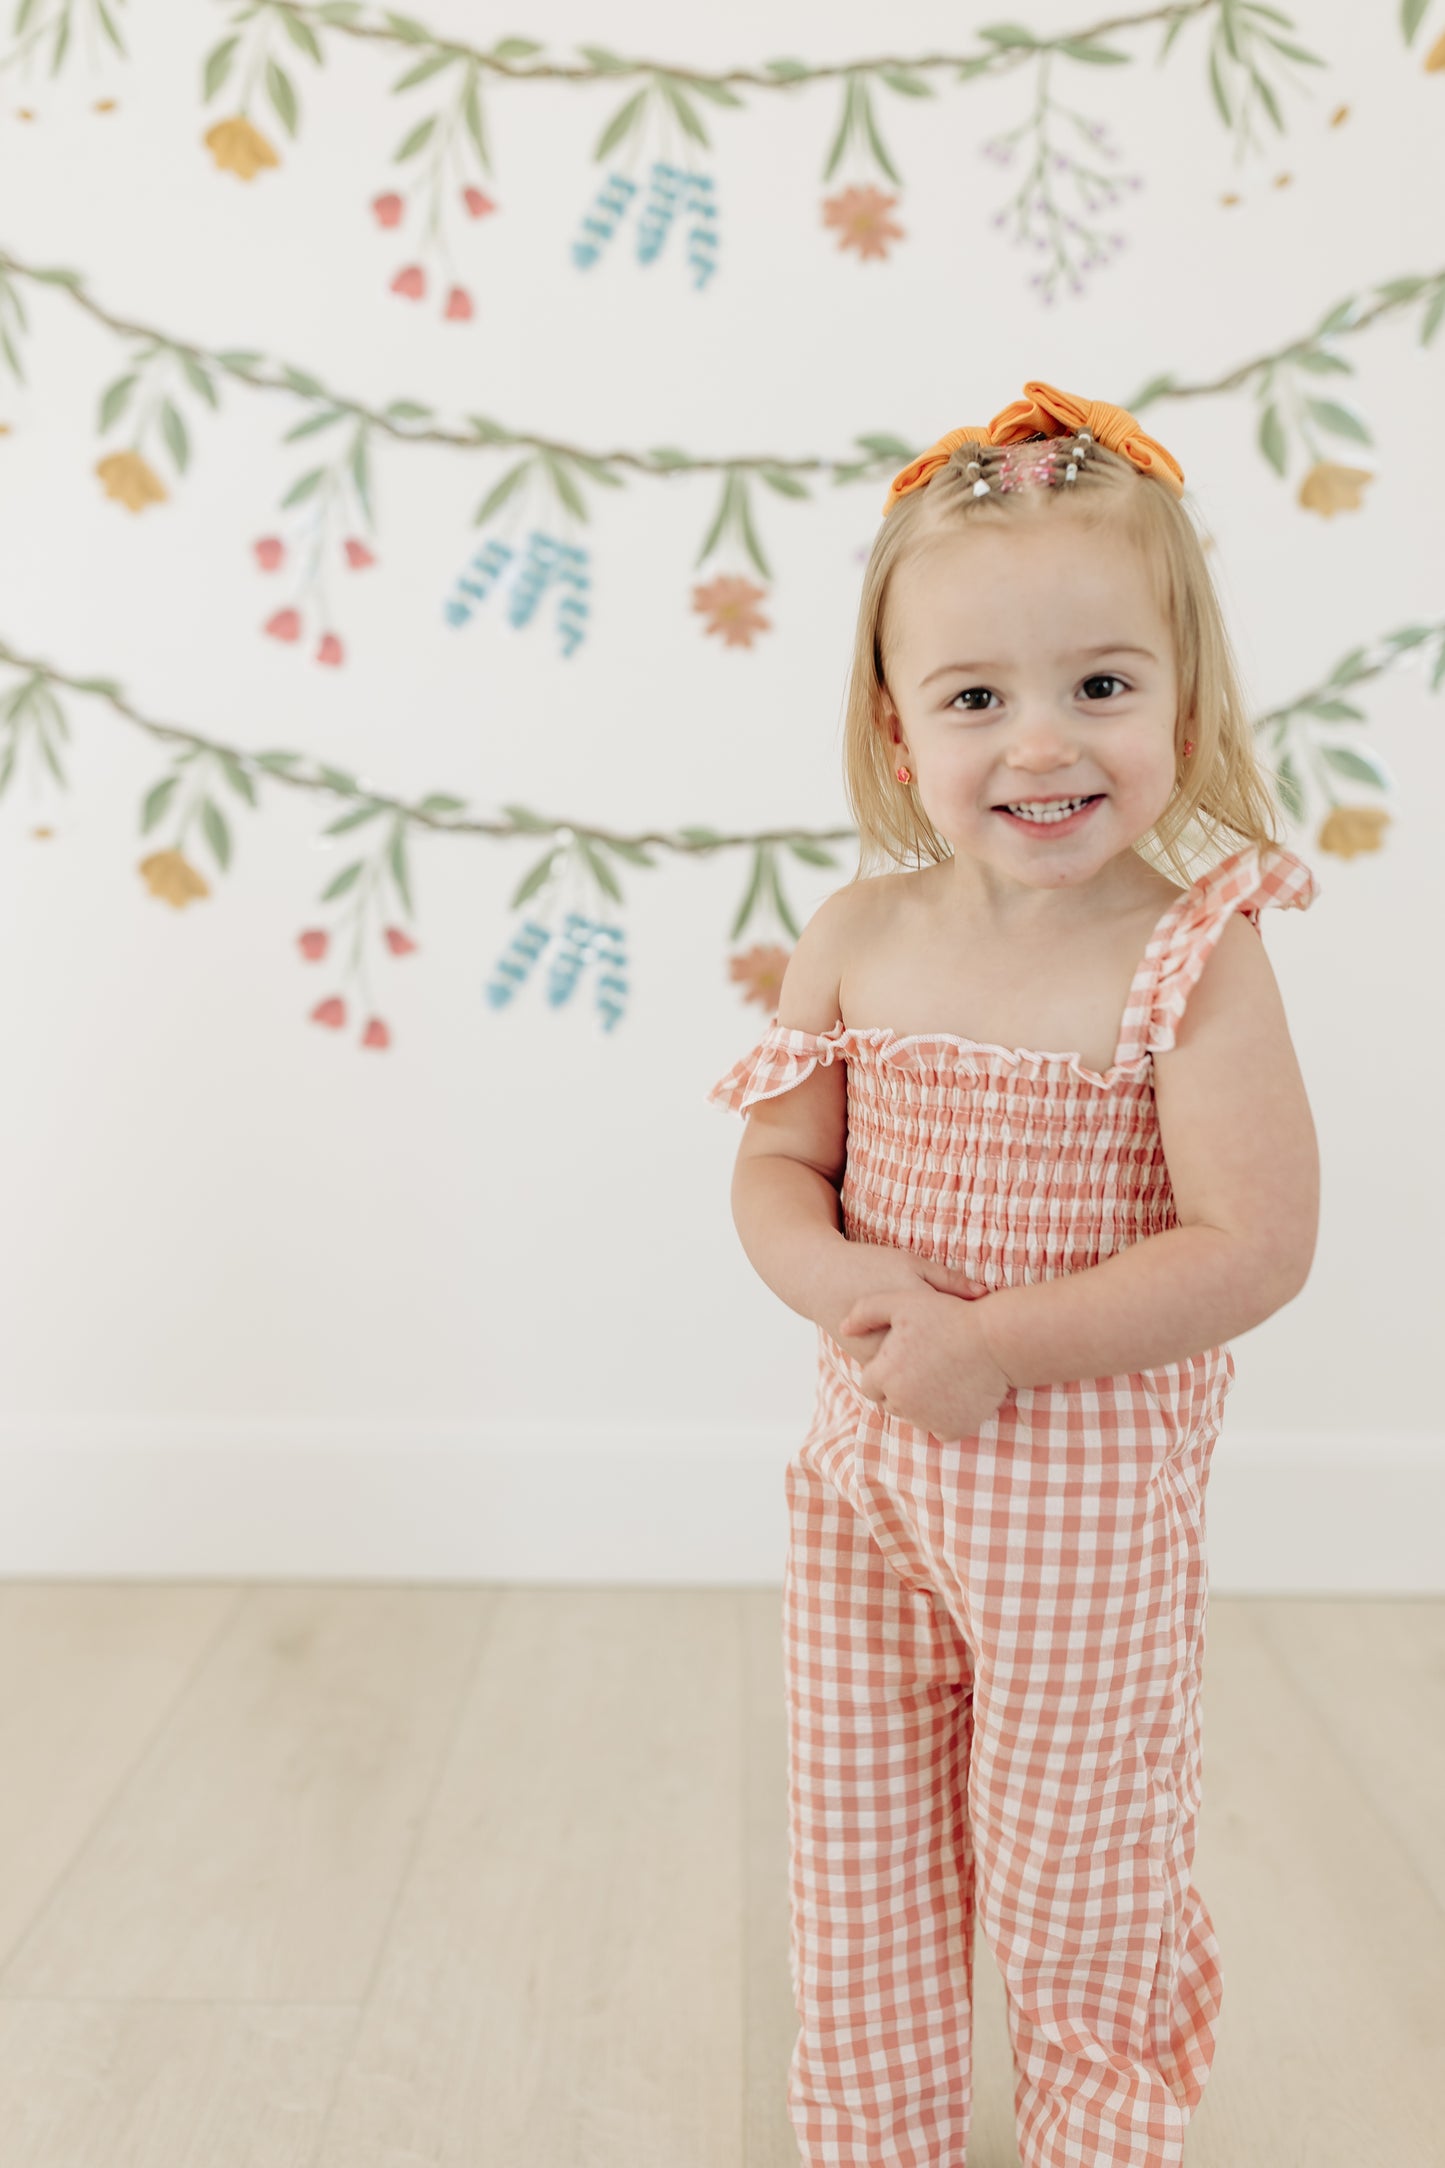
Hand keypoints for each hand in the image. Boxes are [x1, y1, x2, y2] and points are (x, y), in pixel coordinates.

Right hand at [825, 1243, 989, 1370]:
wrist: (824, 1280)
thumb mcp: (911, 1263)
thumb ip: (949, 1279)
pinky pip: (898, 1379)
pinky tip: (933, 1375)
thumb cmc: (872, 1265)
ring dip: (940, 1374)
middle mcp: (895, 1332)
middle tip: (985, 1361)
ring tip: (961, 1371)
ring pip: (920, 1375)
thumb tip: (986, 1294)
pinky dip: (916, 1379)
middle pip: (942, 1355)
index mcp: (912, 1302)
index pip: (957, 1325)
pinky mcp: (867, 1364)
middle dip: (964, 1359)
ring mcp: (879, 1352)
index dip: (980, 1335)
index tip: (994, 1338)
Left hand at [836, 1277, 1014, 1439]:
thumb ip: (866, 1312)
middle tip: (924, 1365)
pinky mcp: (952, 1430)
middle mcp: (900, 1403)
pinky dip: (945, 1415)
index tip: (903, 1356)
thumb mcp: (902, 1301)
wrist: (997, 1341)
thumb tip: (844, 1328)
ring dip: (921, 1402)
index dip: (884, 1369)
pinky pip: (939, 1427)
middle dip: (900, 1387)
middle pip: (890, 1402)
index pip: (869, 1384)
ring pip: (914, 1415)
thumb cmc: (949, 1316)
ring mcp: (927, 1420)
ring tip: (941, 1374)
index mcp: (883, 1376)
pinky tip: (955, 1390)